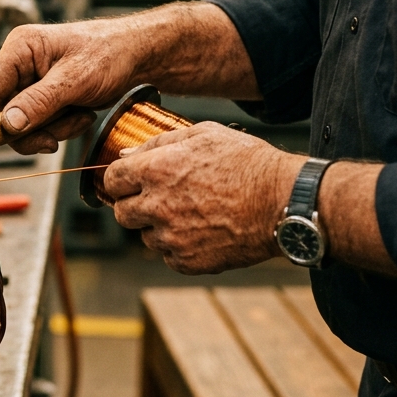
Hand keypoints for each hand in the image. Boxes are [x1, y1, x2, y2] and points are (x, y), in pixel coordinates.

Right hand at [0, 21, 141, 163]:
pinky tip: (81, 114)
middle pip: (3, 113)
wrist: (138, 57)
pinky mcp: (44, 97)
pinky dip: (61, 127)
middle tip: (53, 142)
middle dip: (31, 131)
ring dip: (52, 130)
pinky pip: (40, 124)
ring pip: (23, 124)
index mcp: (20, 48)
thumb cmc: (109, 55)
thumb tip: (7, 125)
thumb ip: (39, 102)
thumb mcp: (75, 80)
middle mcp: (20, 64)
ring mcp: (31, 82)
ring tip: (79, 117)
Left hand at [102, 122, 303, 273]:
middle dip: (134, 205)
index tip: (130, 181)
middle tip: (159, 199)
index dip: (120, 179)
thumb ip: (158, 142)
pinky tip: (203, 231)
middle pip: (121, 212)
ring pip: (145, 236)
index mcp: (155, 170)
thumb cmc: (248, 163)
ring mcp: (171, 237)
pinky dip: (179, 247)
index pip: (111, 179)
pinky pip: (169, 256)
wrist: (285, 202)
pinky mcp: (187, 261)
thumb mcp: (203, 135)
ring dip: (158, 227)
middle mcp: (156, 206)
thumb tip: (126, 153)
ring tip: (191, 213)